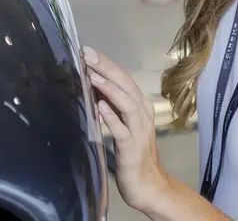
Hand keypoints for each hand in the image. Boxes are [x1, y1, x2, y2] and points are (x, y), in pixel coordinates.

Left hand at [84, 46, 169, 215]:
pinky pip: (122, 130)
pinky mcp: (132, 149)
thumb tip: (94, 84)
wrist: (149, 186)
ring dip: (109, 89)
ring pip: (126, 104)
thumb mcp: (123, 124)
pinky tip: (100, 108)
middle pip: (126, 86)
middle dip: (107, 68)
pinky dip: (111, 118)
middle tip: (88, 54)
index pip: (124, 79)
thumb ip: (113, 106)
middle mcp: (142, 115)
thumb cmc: (134, 154)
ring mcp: (138, 131)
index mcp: (141, 107)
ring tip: (93, 76)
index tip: (89, 51)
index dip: (108, 64)